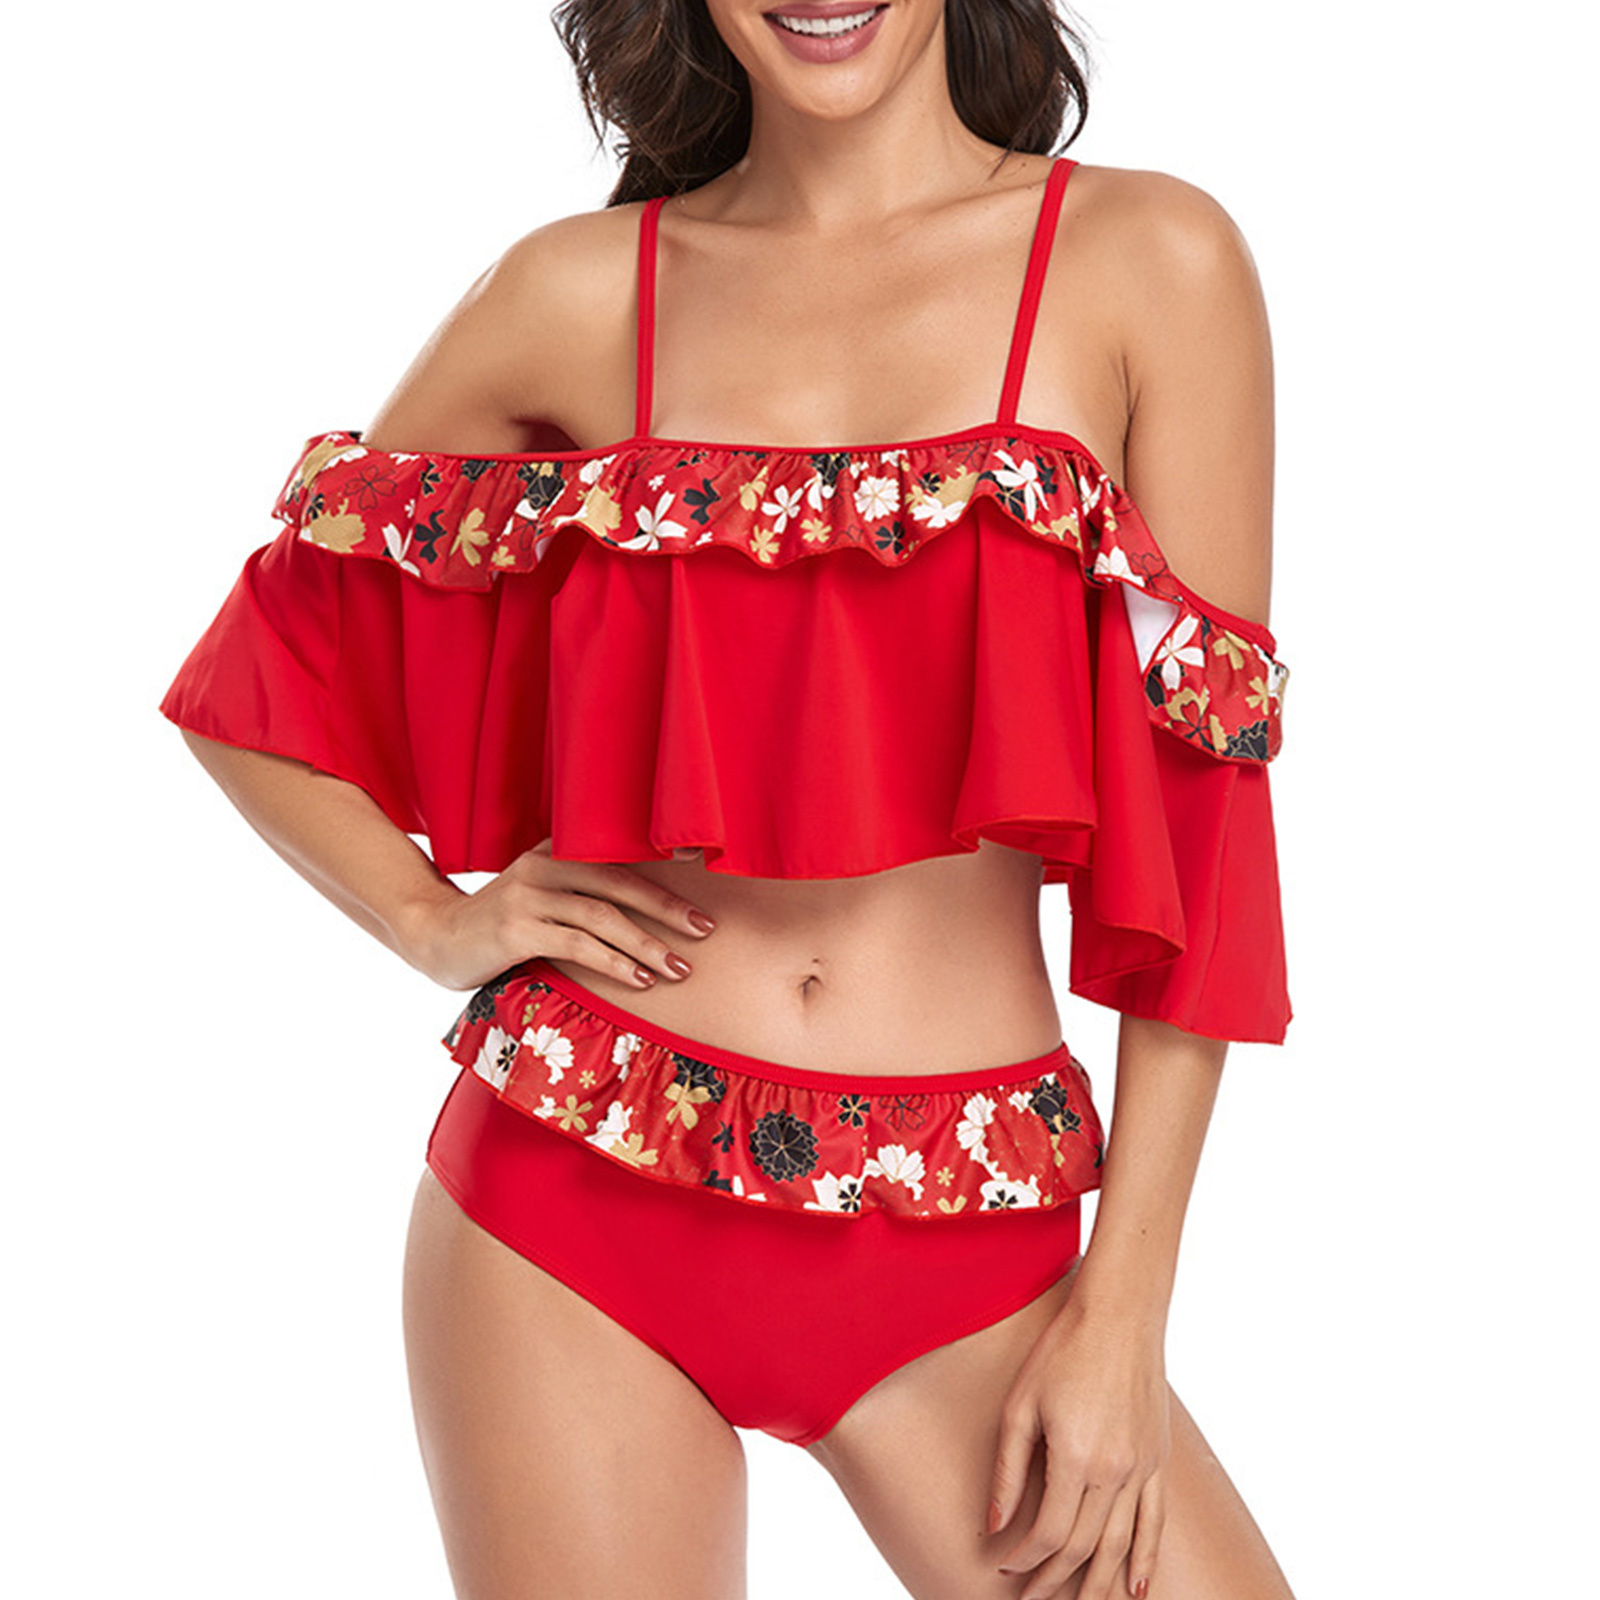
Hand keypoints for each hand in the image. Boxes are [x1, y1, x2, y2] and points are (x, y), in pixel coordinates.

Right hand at [399, 837, 714, 990]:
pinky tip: (638, 978)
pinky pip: (576, 944)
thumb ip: (581, 893)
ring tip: (678, 967)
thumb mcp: (541, 895)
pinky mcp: (515, 929)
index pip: (617, 852)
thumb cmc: (500, 924)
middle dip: (667, 908)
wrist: (435, 937)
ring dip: (646, 944)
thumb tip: (645, 909)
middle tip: (704, 928)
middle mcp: (543, 866)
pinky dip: (613, 962)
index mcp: (554, 851)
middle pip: (618, 882)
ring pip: (602, 916)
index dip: (662, 859)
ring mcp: (527, 896)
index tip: (702, 868)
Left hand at [988, 1267, 1170, 1599]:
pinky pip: (1155, 1523)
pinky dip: (1146, 1561)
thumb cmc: (1061, 1351)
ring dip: (1098, 1584)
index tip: (1002, 1566)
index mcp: (1075, 1457)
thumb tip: (993, 1524)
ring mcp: (1142, 1468)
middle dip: (1054, 1581)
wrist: (1119, 1316)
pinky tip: (1136, 1591)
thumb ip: (1008, 1470)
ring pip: (1121, 1546)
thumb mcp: (1020, 1405)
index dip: (1022, 1558)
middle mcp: (1114, 1471)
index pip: (1049, 1533)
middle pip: (1084, 1548)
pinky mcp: (1158, 1460)